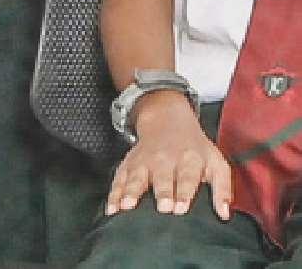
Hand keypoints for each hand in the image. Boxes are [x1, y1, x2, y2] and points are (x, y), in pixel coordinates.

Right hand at [106, 91, 232, 220]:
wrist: (166, 121)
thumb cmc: (194, 148)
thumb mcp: (216, 162)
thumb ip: (222, 188)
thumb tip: (224, 214)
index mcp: (189, 159)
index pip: (187, 177)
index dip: (184, 192)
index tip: (181, 208)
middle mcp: (164, 160)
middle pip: (161, 178)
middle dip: (161, 192)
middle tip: (161, 208)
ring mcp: (143, 162)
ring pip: (136, 177)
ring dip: (130, 192)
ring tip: (126, 206)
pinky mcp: (128, 165)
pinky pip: (119, 179)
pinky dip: (113, 194)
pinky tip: (111, 208)